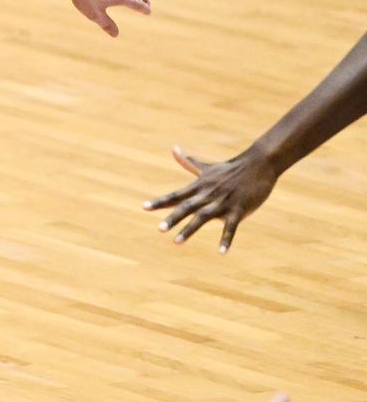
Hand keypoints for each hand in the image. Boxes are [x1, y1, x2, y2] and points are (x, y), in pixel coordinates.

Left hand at [144, 146, 277, 251]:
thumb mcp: (207, 167)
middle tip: (159, 229)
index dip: (160, 201)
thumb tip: (173, 149)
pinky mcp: (239, 209)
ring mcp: (223, 202)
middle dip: (173, 218)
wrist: (258, 164)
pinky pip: (231, 227)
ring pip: (203, 217)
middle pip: (187, 207)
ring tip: (176, 241)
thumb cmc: (230, 168)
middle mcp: (208, 194)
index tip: (144, 208)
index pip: (175, 195)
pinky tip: (221, 252)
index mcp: (199, 187)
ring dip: (190, 229)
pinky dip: (226, 239)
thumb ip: (188, 162)